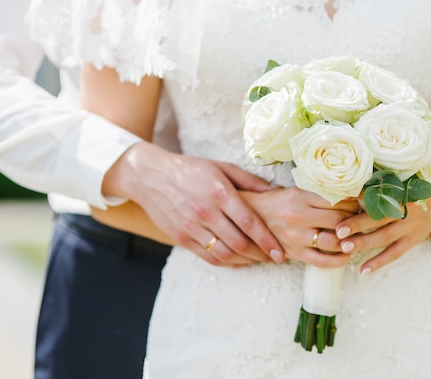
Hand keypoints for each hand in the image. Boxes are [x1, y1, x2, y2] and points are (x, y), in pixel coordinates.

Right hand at [102, 142, 285, 265]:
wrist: (151, 176)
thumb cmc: (191, 169)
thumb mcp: (222, 167)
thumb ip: (250, 181)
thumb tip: (276, 191)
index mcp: (220, 193)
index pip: (249, 223)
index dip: (267, 241)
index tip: (280, 252)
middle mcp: (206, 212)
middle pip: (239, 243)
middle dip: (260, 254)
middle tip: (273, 257)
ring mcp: (191, 227)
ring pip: (224, 254)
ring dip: (245, 261)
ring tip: (258, 259)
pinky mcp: (181, 238)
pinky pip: (208, 257)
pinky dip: (226, 263)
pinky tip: (238, 261)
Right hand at [241, 188, 359, 267]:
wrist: (250, 216)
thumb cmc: (278, 202)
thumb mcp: (297, 190)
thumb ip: (320, 193)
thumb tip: (350, 195)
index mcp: (300, 196)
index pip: (337, 200)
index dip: (354, 204)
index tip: (362, 205)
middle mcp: (298, 216)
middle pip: (339, 221)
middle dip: (356, 222)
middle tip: (364, 221)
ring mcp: (296, 237)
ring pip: (334, 242)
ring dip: (351, 241)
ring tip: (358, 237)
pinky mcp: (294, 253)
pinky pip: (322, 261)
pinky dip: (339, 260)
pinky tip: (346, 255)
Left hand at [333, 166, 430, 273]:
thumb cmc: (424, 176)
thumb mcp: (409, 170)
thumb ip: (386, 173)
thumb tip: (356, 173)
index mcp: (406, 188)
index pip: (380, 192)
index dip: (361, 196)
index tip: (341, 199)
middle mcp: (408, 208)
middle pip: (380, 217)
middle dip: (358, 224)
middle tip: (338, 230)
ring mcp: (412, 225)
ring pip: (385, 236)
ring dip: (364, 243)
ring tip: (344, 248)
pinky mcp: (415, 238)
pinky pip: (396, 253)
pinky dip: (379, 262)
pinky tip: (362, 270)